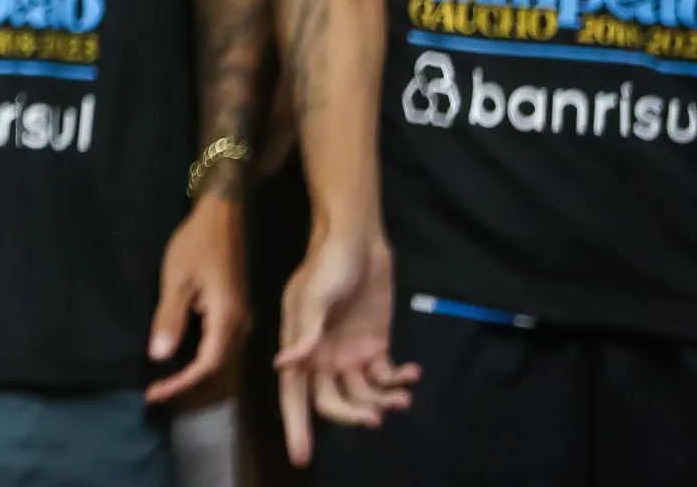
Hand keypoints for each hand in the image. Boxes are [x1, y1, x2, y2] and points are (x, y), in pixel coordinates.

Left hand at [145, 193, 246, 402]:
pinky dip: (199, 359)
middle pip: (216, 369)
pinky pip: (219, 346)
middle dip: (186, 384)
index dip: (180, 384)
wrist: (222, 216)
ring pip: (219, 359)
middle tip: (155, 392)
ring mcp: (240, 319)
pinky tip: (180, 360)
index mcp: (227, 319)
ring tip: (165, 383)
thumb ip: (169, 319)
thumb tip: (160, 357)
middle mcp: (240, 325)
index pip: (206, 366)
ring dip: (193, 374)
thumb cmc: (196, 244)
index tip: (153, 393)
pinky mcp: (235, 313)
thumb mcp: (176, 280)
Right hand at [275, 224, 417, 464]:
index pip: (294, 394)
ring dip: (382, 402)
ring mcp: (350, 352)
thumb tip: (283, 366)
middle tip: (376, 419)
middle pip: (332, 403)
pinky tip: (412, 372)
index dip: (296, 426)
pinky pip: (386, 377)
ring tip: (404, 395)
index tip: (301, 458)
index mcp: (300, 347)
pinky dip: (401, 381)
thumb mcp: (313, 295)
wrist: (358, 238)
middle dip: (353, 416)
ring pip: (363, 395)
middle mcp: (322, 356)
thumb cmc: (328, 264)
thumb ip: (304, 333)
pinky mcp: (375, 345)